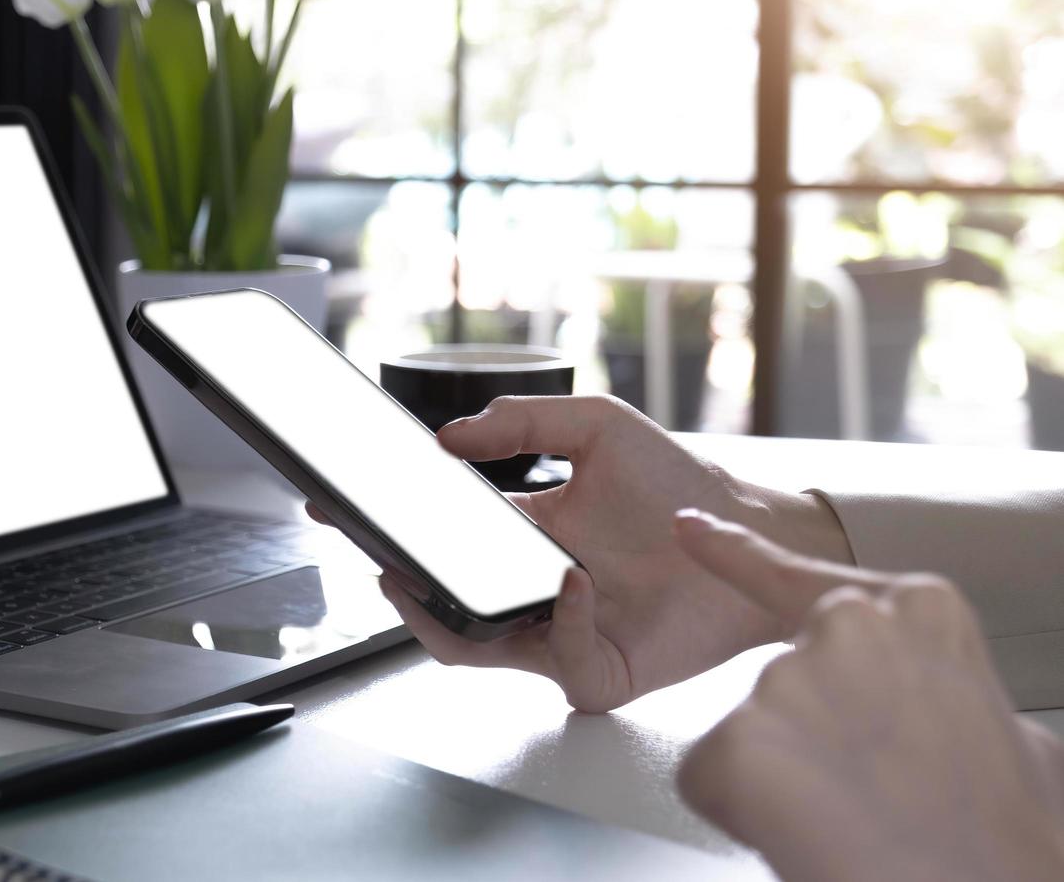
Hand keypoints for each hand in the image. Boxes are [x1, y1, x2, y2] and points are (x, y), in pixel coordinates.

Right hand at [320, 394, 851, 711]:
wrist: (753, 533)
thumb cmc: (680, 485)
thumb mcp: (597, 426)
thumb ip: (525, 420)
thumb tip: (451, 437)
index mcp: (517, 535)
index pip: (436, 539)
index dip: (385, 527)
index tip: (339, 507)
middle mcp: (527, 590)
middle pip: (437, 603)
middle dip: (395, 585)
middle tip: (377, 557)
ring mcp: (556, 636)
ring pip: (470, 650)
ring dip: (447, 619)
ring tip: (434, 582)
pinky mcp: (595, 673)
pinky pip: (555, 662)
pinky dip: (559, 623)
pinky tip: (573, 583)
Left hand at [674, 511, 1063, 881]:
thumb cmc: (1005, 837)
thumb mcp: (1011, 737)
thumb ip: (947, 691)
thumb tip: (935, 703)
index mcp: (920, 610)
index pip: (801, 576)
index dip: (737, 557)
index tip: (690, 530)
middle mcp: (846, 626)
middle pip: (785, 680)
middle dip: (807, 737)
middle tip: (869, 794)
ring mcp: (788, 678)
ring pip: (750, 733)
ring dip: (785, 783)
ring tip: (857, 822)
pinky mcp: (737, 740)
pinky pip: (710, 778)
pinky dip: (744, 814)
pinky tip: (806, 834)